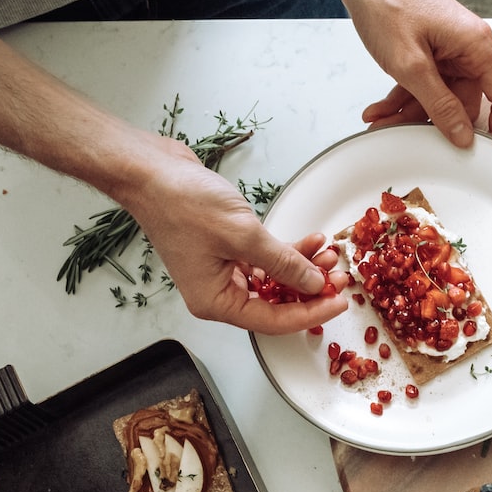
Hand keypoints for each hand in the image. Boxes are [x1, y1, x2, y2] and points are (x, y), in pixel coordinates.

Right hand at [124, 140, 348, 332]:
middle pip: (276, 304)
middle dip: (310, 289)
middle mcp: (218, 292)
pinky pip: (265, 259)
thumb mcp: (242, 235)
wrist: (150, 170)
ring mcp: (222, 270)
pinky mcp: (226, 248)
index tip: (340, 301)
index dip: (311, 313)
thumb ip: (283, 263)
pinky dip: (287, 252)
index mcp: (215, 302)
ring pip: (274, 280)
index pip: (273, 321)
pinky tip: (311, 242)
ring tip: (330, 254)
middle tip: (341, 277)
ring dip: (303, 268)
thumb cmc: (180, 202)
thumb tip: (314, 283)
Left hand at [340, 0, 491, 145]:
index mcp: (476, 46)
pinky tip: (381, 110)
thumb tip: (462, 134)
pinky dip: (402, 97)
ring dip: (409, 113)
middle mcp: (467, 47)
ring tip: (382, 123)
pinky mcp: (428, 49)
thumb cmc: (387, 0)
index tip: (486, 155)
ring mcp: (447, 48)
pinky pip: (422, 83)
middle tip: (409, 140)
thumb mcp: (411, 65)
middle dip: (433, 123)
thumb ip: (439, 105)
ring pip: (438, 96)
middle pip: (463, 102)